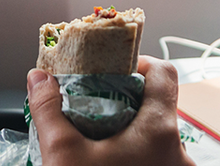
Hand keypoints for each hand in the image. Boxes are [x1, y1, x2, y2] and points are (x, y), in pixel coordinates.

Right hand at [28, 56, 196, 165]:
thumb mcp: (62, 154)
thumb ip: (48, 110)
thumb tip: (39, 78)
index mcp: (160, 131)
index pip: (164, 73)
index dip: (138, 63)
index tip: (112, 71)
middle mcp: (180, 153)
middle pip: (159, 106)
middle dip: (125, 102)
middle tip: (95, 107)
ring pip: (157, 137)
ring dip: (130, 133)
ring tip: (97, 141)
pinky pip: (157, 161)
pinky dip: (135, 157)